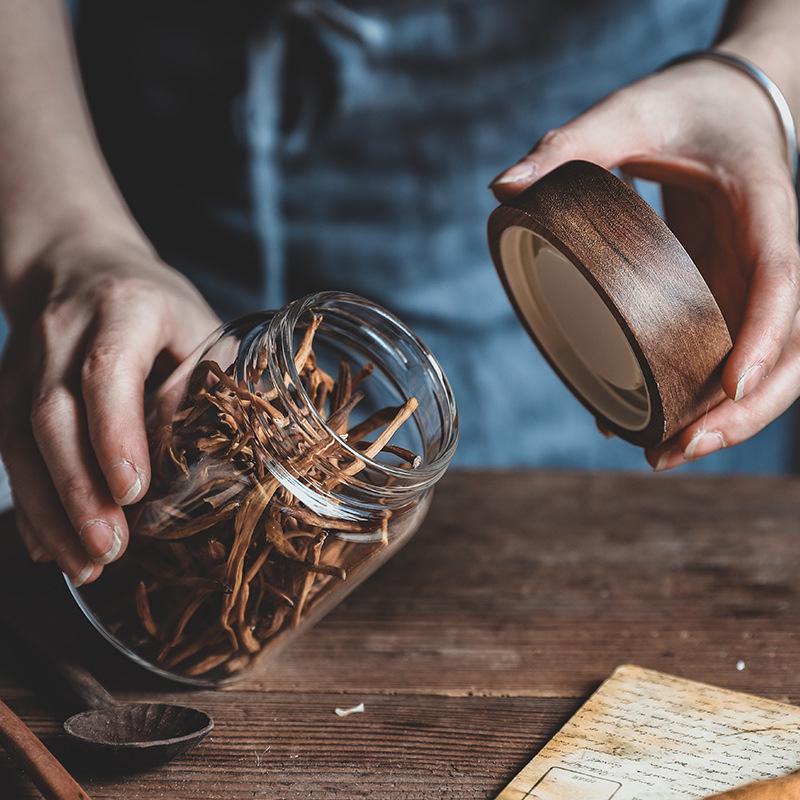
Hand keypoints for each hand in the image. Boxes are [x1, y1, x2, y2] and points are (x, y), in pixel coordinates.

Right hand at [0, 231, 219, 583]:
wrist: (76, 264)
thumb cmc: (153, 304)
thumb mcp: (197, 325)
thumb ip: (202, 381)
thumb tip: (202, 452)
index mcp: (123, 309)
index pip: (107, 371)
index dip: (115, 433)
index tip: (133, 491)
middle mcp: (61, 334)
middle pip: (53, 416)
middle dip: (79, 491)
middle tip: (111, 549)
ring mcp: (23, 363)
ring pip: (18, 442)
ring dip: (49, 511)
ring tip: (85, 565)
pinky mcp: (4, 390)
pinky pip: (6, 452)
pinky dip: (30, 504)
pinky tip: (52, 547)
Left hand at [491, 57, 799, 469]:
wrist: (726, 102)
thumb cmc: (686, 102)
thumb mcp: (633, 109)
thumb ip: (573, 143)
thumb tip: (504, 188)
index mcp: (764, 205)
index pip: (781, 276)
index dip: (763, 335)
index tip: (729, 387)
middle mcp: (770, 252)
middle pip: (790, 346)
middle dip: (745, 409)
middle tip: (677, 450)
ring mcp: (752, 279)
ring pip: (764, 362)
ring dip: (724, 418)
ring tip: (659, 455)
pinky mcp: (727, 291)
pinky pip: (723, 349)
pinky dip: (696, 392)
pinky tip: (647, 424)